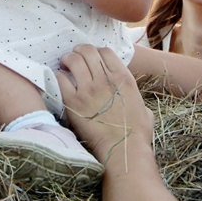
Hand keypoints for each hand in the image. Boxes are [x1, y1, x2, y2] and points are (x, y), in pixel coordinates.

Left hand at [58, 45, 154, 166]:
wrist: (124, 149)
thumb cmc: (137, 133)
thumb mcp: (144, 107)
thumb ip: (134, 96)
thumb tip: (131, 97)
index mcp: (123, 77)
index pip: (105, 51)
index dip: (96, 52)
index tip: (91, 59)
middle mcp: (105, 79)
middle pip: (87, 51)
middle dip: (79, 51)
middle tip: (74, 58)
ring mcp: (88, 90)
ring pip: (73, 60)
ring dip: (67, 60)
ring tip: (65, 66)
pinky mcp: (73, 102)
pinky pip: (60, 79)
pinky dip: (57, 77)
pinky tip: (59, 82)